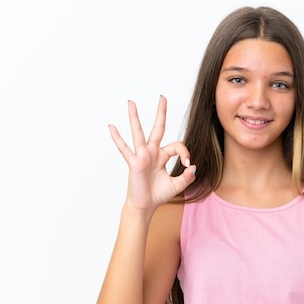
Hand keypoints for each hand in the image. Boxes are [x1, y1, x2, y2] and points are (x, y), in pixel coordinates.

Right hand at [108, 96, 195, 211]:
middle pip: (157, 128)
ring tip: (130, 102)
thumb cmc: (158, 194)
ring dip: (135, 117)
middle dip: (161, 113)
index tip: (187, 165)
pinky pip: (124, 149)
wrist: (145, 206)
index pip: (177, 145)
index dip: (185, 153)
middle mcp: (152, 152)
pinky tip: (111, 127)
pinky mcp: (134, 163)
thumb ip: (187, 177)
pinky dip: (117, 138)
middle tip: (162, 97)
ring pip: (138, 133)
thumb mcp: (177, 185)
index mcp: (163, 155)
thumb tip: (193, 167)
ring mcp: (142, 156)